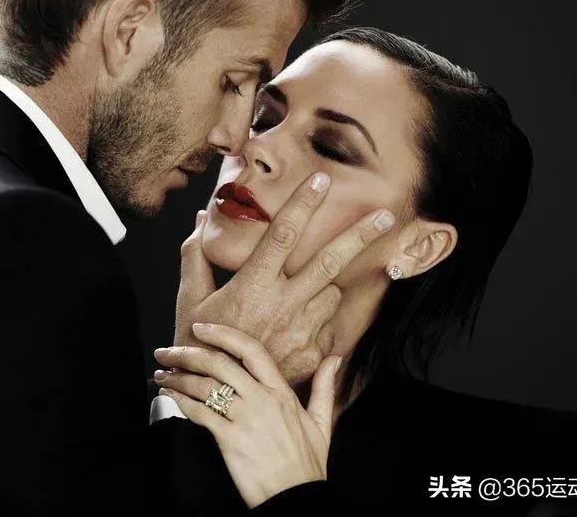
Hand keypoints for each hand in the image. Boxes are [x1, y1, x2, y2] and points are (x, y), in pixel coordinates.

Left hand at [154, 323, 340, 507]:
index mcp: (282, 392)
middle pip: (219, 364)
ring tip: (162, 375)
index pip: (250, 350)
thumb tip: (335, 359)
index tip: (201, 328)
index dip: (223, 334)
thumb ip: (325, 387)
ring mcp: (245, 419)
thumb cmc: (308, 465)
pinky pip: (200, 413)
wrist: (297, 499)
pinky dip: (181, 402)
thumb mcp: (323, 422)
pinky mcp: (230, 440)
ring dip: (178, 378)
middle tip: (166, 352)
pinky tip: (170, 396)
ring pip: (205, 387)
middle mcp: (261, 400)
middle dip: (187, 354)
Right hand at [175, 172, 394, 381]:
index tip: (320, 179)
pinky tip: (297, 330)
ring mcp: (301, 330)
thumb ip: (195, 256)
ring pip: (332, 293)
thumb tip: (200, 220)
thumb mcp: (191, 298)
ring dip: (325, 288)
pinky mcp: (313, 353)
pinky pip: (329, 325)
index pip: (282, 233)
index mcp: (253, 285)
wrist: (218, 398)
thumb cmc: (200, 344)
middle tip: (386, 214)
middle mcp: (282, 304)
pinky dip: (320, 320)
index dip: (302, 203)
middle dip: (360, 235)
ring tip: (298, 301)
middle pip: (329, 261)